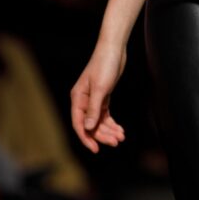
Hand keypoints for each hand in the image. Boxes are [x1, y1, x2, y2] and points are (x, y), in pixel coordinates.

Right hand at [71, 39, 127, 153]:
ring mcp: (93, 99)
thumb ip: (94, 109)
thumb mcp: (100, 89)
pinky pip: (105, 115)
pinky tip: (120, 129)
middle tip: (116, 142)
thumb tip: (87, 128)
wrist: (114, 50)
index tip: (96, 149)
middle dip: (103, 135)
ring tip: (121, 137)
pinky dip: (112, 123)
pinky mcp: (103, 97)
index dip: (86, 138)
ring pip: (99, 121)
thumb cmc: (104, 66)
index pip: (78, 124)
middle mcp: (83, 101)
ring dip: (109, 130)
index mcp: (78, 99)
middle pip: (91, 124)